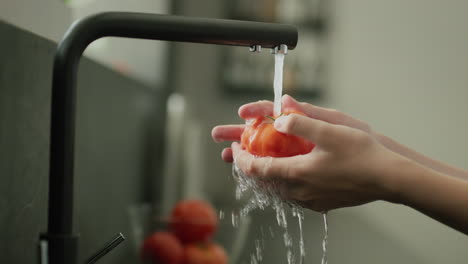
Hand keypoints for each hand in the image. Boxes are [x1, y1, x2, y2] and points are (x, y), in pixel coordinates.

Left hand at [212, 95, 398, 210]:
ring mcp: (311, 200)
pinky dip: (281, 183)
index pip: (257, 169)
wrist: (388, 179)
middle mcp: (300, 191)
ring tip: (260, 161)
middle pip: (263, 182)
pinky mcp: (322, 204)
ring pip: (277, 191)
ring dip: (264, 176)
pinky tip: (287, 174)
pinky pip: (292, 195)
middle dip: (248, 167)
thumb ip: (301, 122)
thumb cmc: (362, 154)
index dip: (241, 159)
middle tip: (241, 153)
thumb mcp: (330, 130)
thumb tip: (278, 118)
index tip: (234, 148)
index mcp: (297, 173)